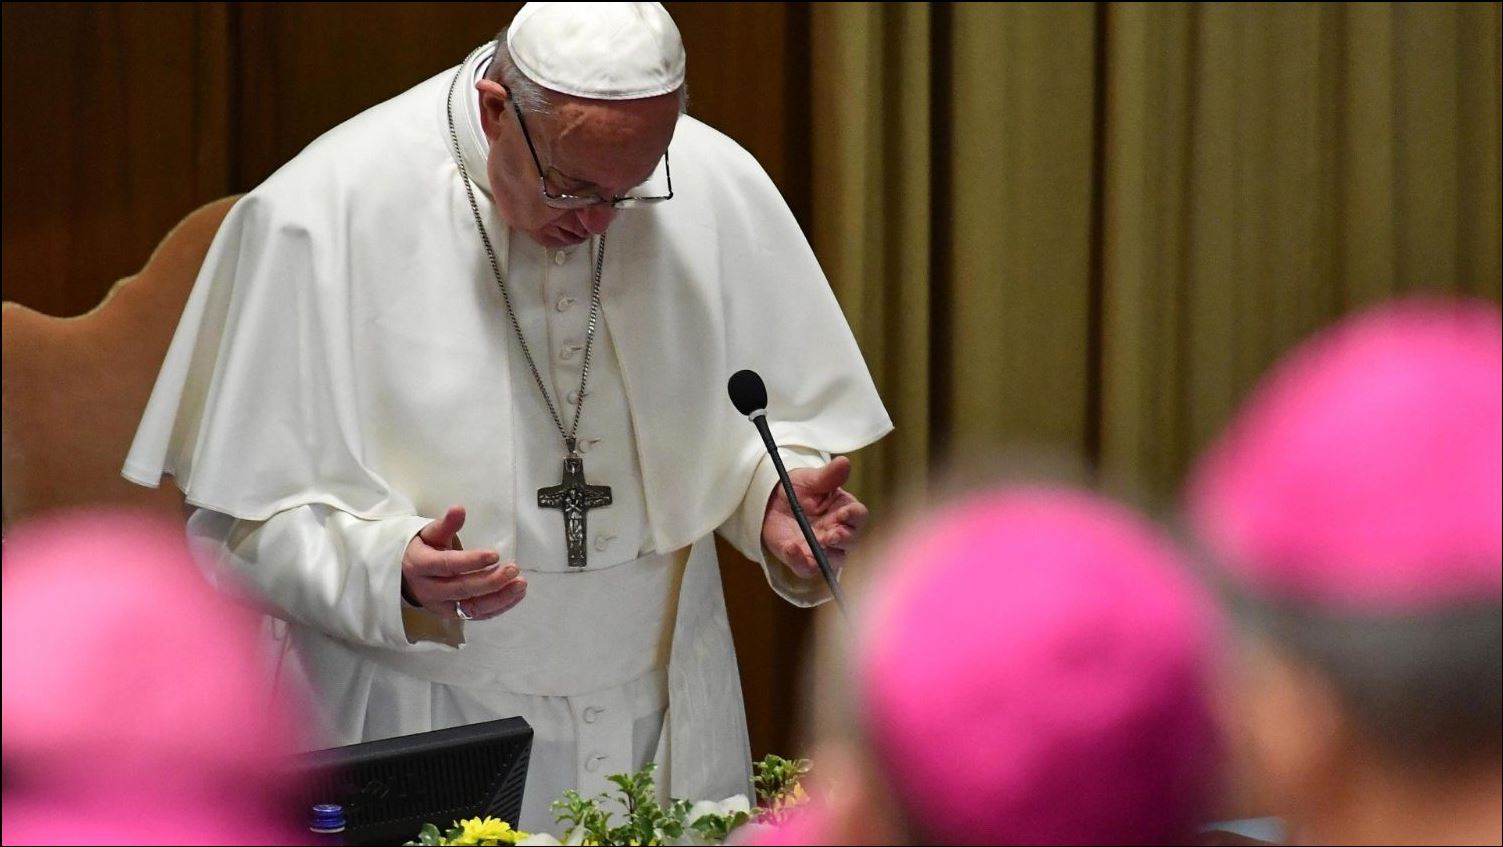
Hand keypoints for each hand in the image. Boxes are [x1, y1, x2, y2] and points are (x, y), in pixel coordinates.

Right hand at [402, 505, 526, 620]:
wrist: (405, 576)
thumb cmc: (422, 549)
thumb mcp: (429, 533)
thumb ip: (446, 524)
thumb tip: (459, 509)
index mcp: (420, 565)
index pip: (447, 565)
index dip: (471, 561)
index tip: (495, 555)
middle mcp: (429, 590)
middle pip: (462, 588)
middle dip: (491, 581)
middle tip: (513, 569)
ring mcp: (441, 606)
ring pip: (472, 607)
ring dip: (499, 597)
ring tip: (520, 585)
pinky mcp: (452, 615)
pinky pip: (477, 615)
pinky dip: (498, 607)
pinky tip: (515, 595)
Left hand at [761, 456, 869, 578]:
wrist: (771, 501)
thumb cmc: (798, 489)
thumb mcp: (811, 479)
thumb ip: (828, 475)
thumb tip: (844, 462)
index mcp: (844, 510)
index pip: (858, 516)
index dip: (854, 515)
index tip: (844, 512)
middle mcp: (837, 532)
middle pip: (851, 541)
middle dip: (844, 538)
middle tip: (832, 534)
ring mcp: (821, 548)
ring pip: (834, 560)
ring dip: (829, 555)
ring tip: (819, 543)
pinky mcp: (802, 559)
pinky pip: (807, 568)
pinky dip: (800, 561)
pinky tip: (792, 548)